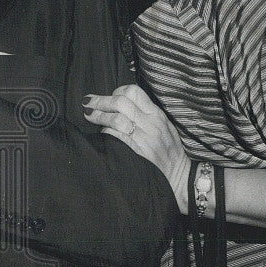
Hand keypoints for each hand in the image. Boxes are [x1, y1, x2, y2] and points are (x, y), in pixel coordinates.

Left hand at [82, 84, 191, 211]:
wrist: (178, 174)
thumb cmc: (169, 149)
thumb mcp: (164, 125)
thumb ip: (146, 112)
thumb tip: (121, 100)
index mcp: (156, 114)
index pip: (134, 92)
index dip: (117, 92)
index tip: (109, 97)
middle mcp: (150, 124)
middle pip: (120, 103)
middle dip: (100, 101)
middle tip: (87, 103)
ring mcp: (143, 139)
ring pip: (116, 120)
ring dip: (99, 117)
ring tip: (89, 116)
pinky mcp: (137, 153)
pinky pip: (116, 138)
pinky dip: (106, 133)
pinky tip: (102, 134)